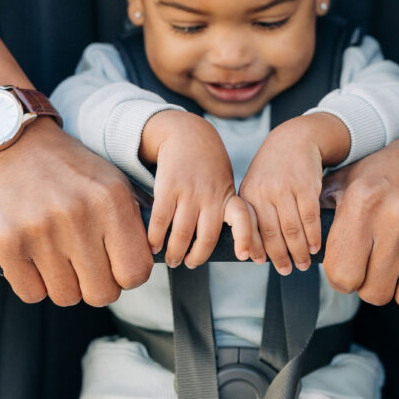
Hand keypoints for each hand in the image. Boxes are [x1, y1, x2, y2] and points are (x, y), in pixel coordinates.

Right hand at [0, 119, 152, 305]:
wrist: (12, 142)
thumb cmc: (67, 170)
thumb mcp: (112, 184)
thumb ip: (131, 225)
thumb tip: (144, 267)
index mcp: (110, 201)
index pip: (135, 274)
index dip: (125, 277)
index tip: (114, 267)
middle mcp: (78, 216)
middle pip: (102, 293)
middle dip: (95, 285)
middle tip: (83, 267)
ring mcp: (39, 230)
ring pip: (66, 297)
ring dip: (63, 284)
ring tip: (56, 257)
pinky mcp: (6, 241)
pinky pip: (32, 293)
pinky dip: (34, 283)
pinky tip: (33, 260)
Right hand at [142, 110, 262, 267]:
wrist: (187, 134)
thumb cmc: (208, 166)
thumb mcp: (225, 183)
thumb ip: (226, 209)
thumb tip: (233, 243)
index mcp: (228, 196)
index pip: (244, 217)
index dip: (245, 239)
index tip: (244, 257)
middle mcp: (211, 195)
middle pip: (205, 237)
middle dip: (195, 257)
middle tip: (187, 264)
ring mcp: (189, 192)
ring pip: (181, 233)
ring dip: (174, 252)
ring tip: (171, 259)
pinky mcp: (167, 187)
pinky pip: (161, 220)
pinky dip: (155, 237)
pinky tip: (153, 244)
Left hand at [239, 113, 348, 274]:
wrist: (295, 139)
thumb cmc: (273, 170)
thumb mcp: (255, 185)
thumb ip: (253, 213)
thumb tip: (253, 250)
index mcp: (248, 194)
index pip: (250, 228)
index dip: (255, 248)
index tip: (261, 263)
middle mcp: (264, 192)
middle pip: (272, 233)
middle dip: (280, 256)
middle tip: (287, 270)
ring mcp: (285, 188)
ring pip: (292, 229)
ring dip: (299, 251)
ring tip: (303, 264)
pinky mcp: (306, 186)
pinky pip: (310, 217)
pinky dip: (313, 236)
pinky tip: (316, 246)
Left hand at [321, 117, 398, 308]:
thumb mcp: (357, 174)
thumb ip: (327, 201)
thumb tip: (297, 223)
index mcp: (364, 202)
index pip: (341, 275)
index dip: (347, 279)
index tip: (357, 272)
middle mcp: (398, 217)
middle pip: (375, 293)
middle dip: (378, 286)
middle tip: (386, 270)